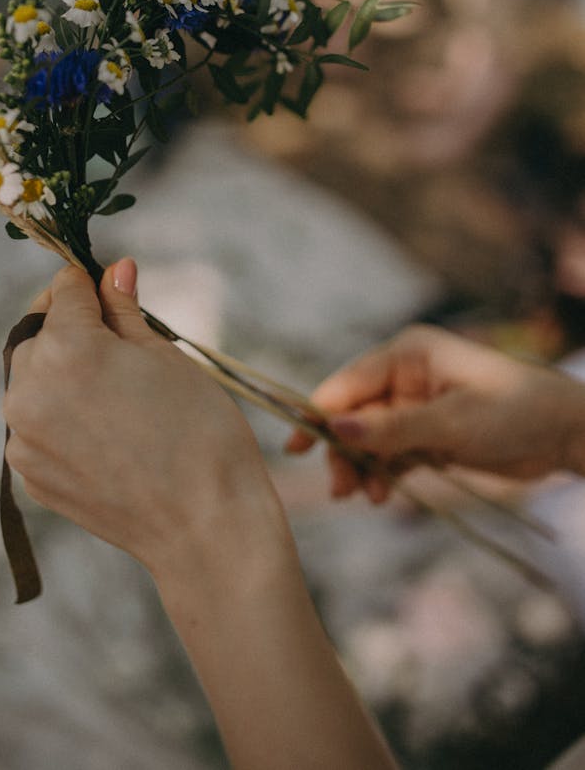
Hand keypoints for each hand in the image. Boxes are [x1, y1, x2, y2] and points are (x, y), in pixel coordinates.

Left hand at [4, 260, 275, 578]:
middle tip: (121, 346)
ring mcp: (23, 440)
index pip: (63, 291)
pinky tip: (107, 429)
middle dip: (71, 329)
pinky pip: (35, 426)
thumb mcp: (165, 355)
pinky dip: (61, 416)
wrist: (205, 526)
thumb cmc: (199, 432)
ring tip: (116, 393)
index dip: (92, 285)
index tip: (113, 291)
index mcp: (65, 350)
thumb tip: (115, 268)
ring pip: (31, 381)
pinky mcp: (29, 475)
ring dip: (62, 373)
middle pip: (37, 334)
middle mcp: (28, 392)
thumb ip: (124, 310)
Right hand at [287, 324, 584, 502]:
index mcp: (407, 354)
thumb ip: (391, 429)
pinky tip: (384, 495)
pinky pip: (392, 453)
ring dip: (364, 467)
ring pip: (370, 439)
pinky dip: (385, 473)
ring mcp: (416, 406)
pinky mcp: (429, 434)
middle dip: (344, 451)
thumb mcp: (450, 422)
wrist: (566, 434)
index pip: (348, 384)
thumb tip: (334, 429)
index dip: (318, 415)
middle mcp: (406, 376)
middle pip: (354, 415)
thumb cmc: (515, 412)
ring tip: (367, 497)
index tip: (295, 447)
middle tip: (340, 489)